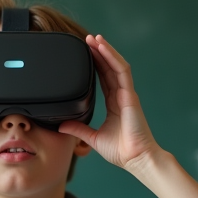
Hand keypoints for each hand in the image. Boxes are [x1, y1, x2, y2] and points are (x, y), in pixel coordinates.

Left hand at [59, 35, 162, 172]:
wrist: (136, 159)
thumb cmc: (121, 151)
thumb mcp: (93, 138)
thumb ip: (78, 129)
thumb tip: (62, 126)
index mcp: (114, 104)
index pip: (104, 78)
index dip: (96, 64)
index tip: (86, 54)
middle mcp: (121, 96)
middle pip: (109, 68)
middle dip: (99, 52)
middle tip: (87, 39)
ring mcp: (127, 94)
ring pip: (116, 65)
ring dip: (105, 50)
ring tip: (94, 38)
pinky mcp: (130, 95)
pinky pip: (122, 71)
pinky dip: (112, 58)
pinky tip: (103, 48)